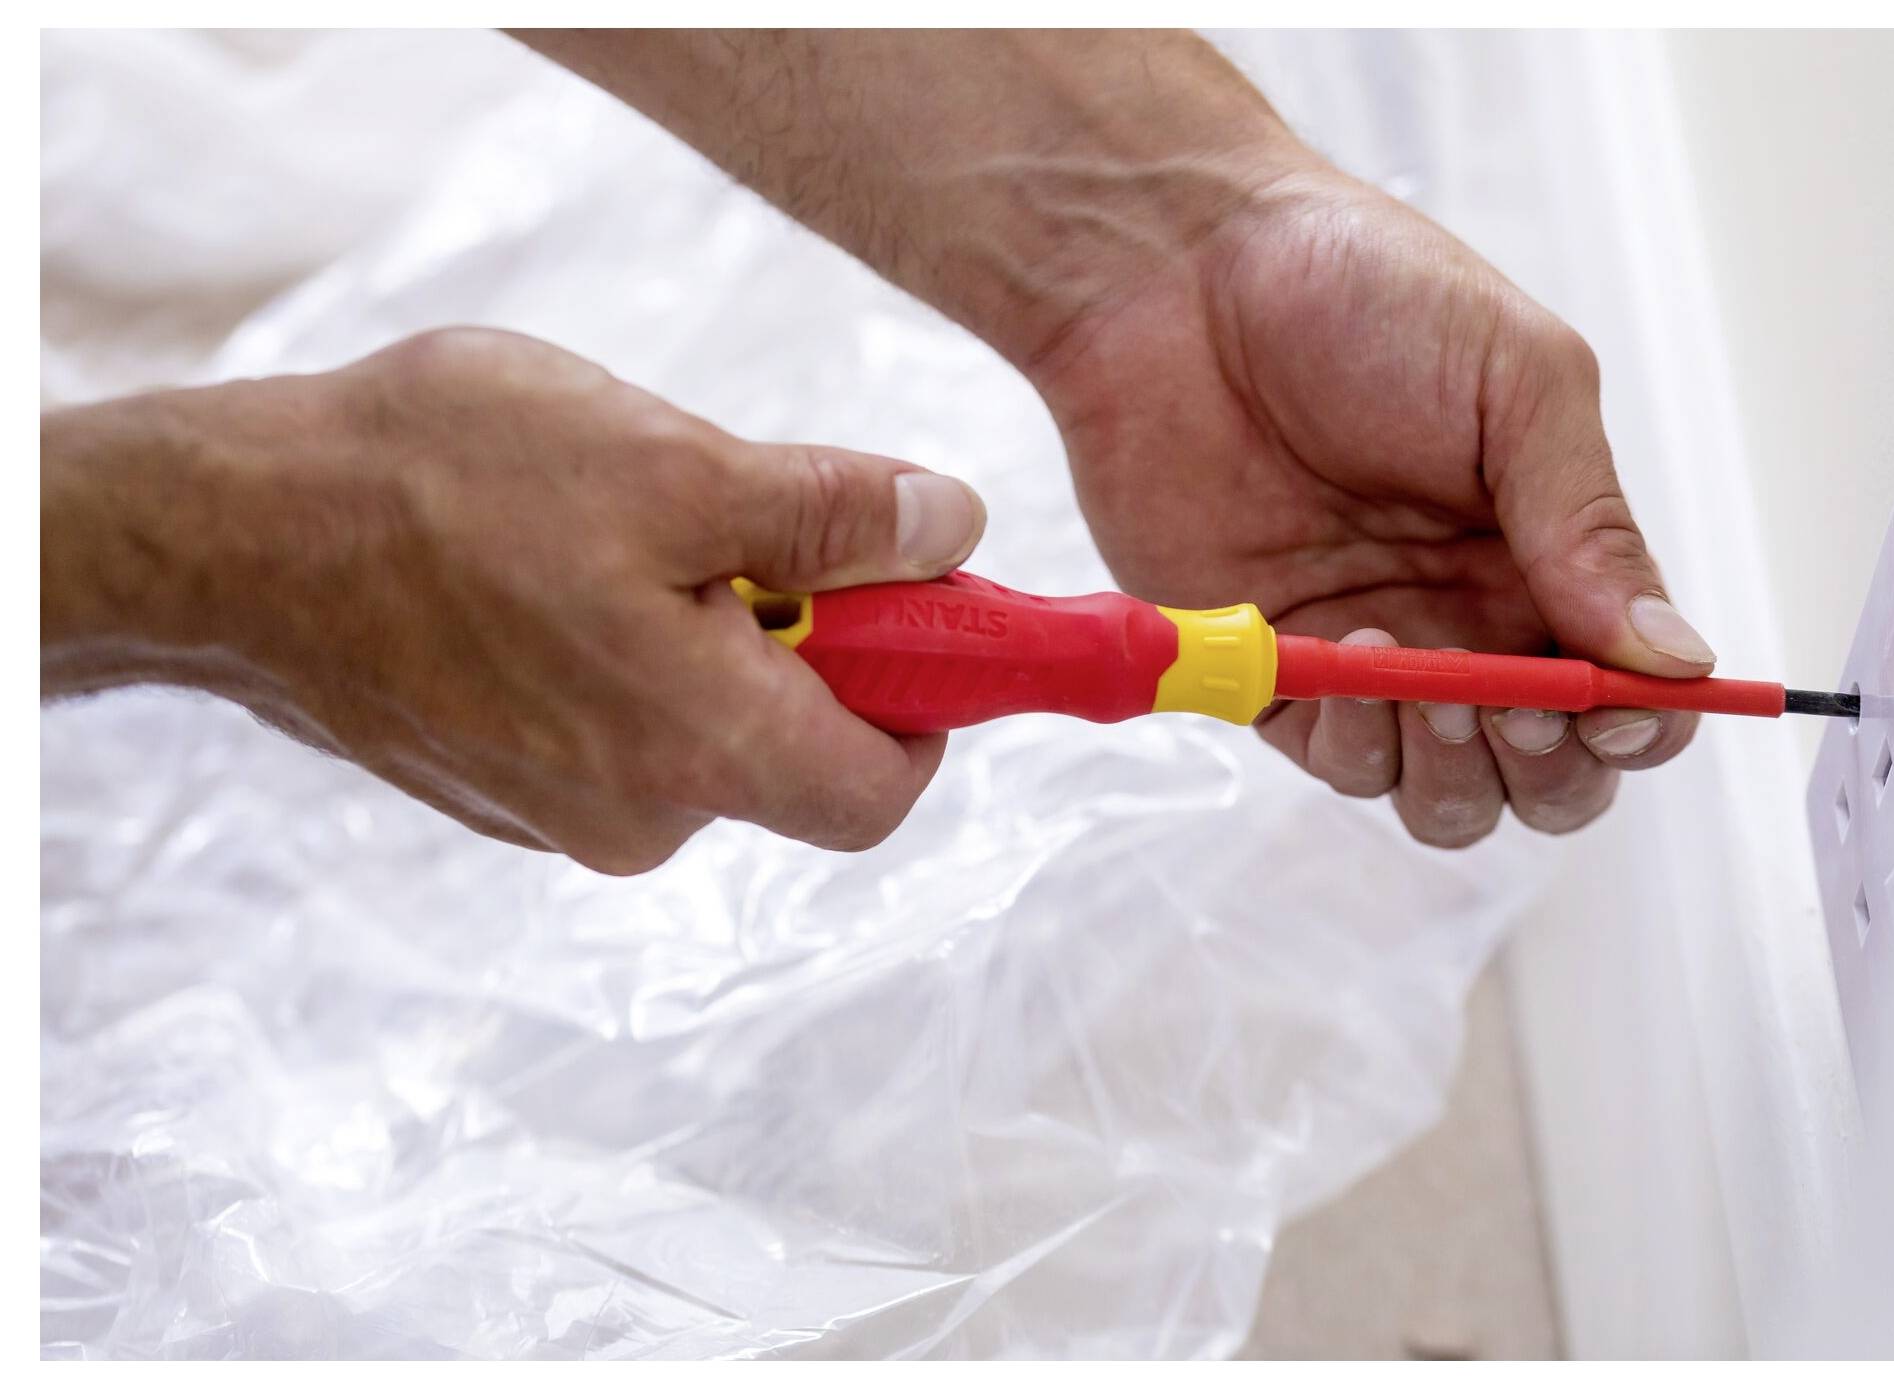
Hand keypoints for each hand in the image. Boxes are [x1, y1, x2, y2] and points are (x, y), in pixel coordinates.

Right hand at [40, 328, 986, 869]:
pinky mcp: (503, 784)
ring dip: (708, 629)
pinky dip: (628, 649)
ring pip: (703, 723)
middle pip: (796, 748)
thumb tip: (954, 533)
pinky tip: (553, 563)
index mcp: (703, 753)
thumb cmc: (447, 486)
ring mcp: (561, 811)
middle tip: (741, 519)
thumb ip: (835, 517)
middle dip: (802, 637)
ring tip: (617, 527)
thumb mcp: (675, 466)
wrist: (231, 532)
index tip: (913, 602)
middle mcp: (640, 817)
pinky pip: (618, 723)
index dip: (929, 700)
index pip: (883, 788)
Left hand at [1030, 170, 1715, 845]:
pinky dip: (1358, 745)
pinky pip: (1338, 762)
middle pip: (1548, 773)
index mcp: (1547, 554)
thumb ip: (1591, 525)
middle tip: (1520, 705)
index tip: (1612, 706)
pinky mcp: (1272, 670)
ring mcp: (1372, 656)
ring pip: (1447, 795)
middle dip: (1552, 768)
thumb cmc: (1361, 292)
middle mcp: (1470, 621)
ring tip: (1426, 684)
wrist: (1182, 278)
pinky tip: (1346, 656)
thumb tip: (1675, 658)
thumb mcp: (1519, 381)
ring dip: (1455, 771)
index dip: (1639, 724)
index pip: (1630, 690)